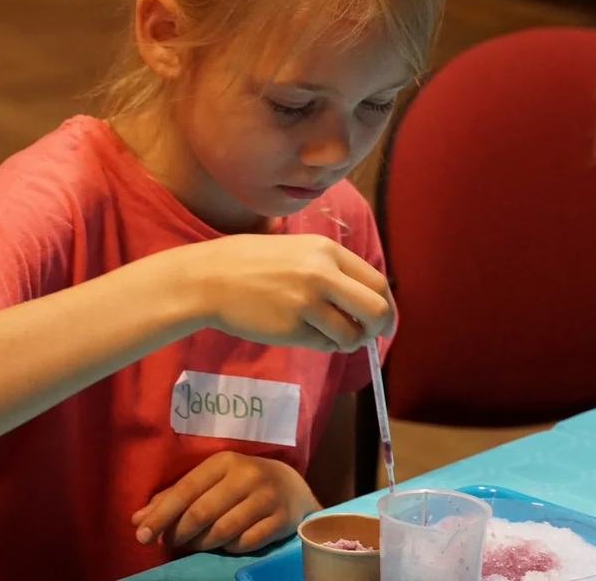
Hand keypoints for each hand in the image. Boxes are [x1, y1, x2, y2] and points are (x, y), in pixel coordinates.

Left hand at [131, 451, 320, 553]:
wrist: (291, 487)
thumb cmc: (240, 483)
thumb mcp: (210, 481)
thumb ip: (174, 497)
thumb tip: (137, 519)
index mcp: (224, 461)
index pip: (186, 489)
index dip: (162, 514)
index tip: (141, 535)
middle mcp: (246, 476)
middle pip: (202, 512)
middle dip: (178, 533)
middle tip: (167, 544)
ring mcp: (266, 498)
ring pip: (223, 531)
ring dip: (202, 544)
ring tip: (194, 544)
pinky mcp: (281, 520)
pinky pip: (245, 543)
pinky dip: (229, 548)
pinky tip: (225, 545)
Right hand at [181, 234, 394, 353]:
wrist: (210, 278)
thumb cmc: (253, 263)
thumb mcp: (298, 251)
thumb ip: (332, 270)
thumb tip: (368, 301)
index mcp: (327, 251)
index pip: (377, 281)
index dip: (386, 305)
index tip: (383, 319)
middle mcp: (322, 274)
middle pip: (376, 309)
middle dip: (378, 328)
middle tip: (368, 336)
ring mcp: (306, 302)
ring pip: (352, 334)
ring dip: (348, 341)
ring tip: (330, 335)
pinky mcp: (291, 328)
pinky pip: (324, 345)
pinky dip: (323, 345)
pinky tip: (305, 334)